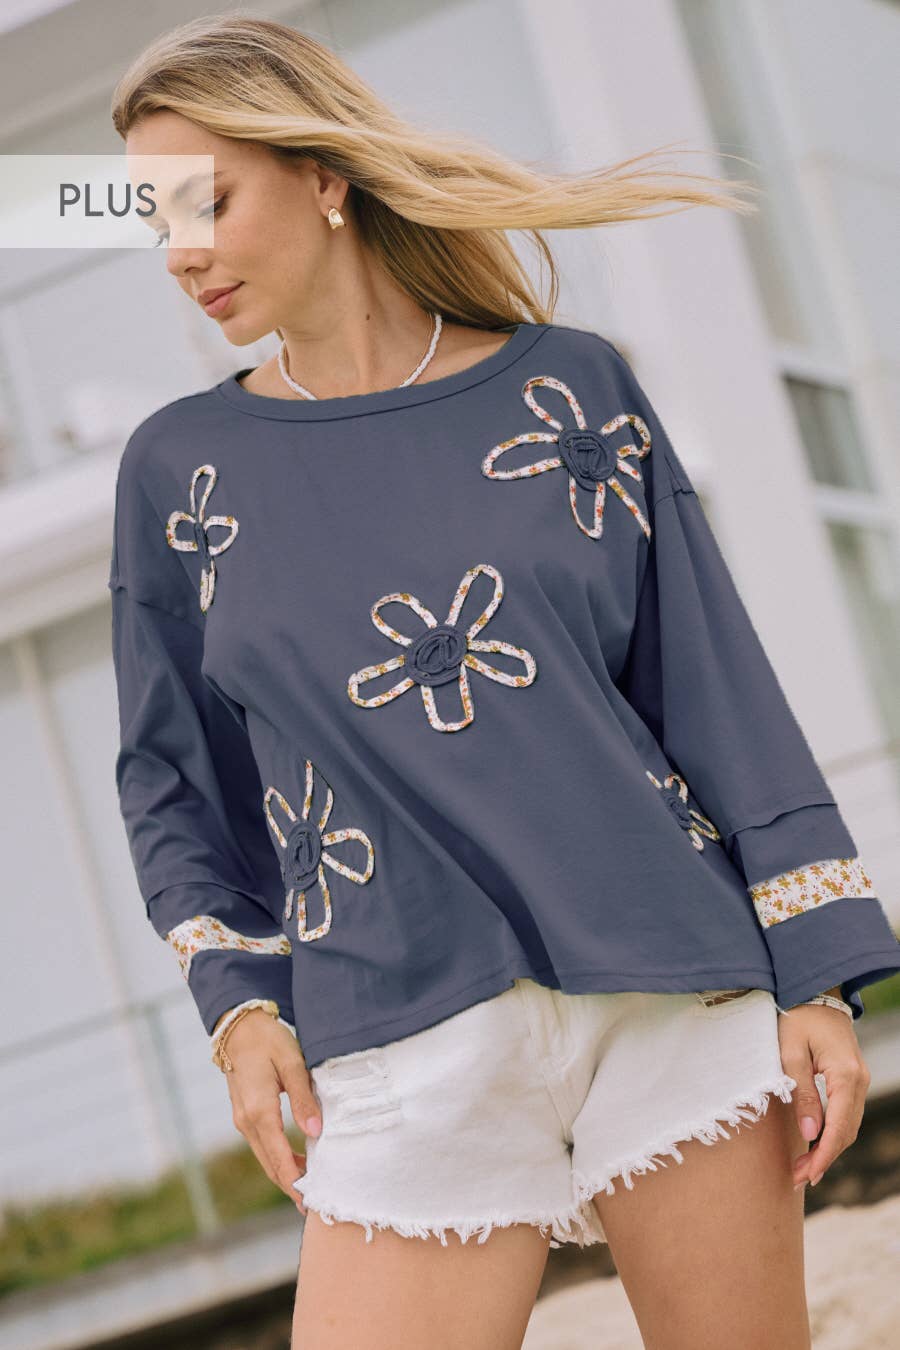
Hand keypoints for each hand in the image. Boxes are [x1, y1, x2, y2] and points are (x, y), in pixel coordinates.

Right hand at [216, 1008, 322, 1214]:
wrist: (239, 1028)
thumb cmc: (269, 1041)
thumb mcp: (292, 1064)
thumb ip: (304, 1099)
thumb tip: (316, 1132)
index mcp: (259, 1111)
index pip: (279, 1158)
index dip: (295, 1182)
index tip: (310, 1202)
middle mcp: (247, 1121)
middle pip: (270, 1164)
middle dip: (291, 1185)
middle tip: (315, 1204)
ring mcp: (242, 1119)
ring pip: (265, 1157)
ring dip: (285, 1172)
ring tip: (311, 1185)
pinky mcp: (244, 1115)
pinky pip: (262, 1145)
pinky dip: (278, 1158)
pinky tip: (297, 1161)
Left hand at [778, 987, 870, 1189]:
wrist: (813, 992)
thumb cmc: (796, 1018)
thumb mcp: (790, 1053)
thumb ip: (802, 1094)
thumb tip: (810, 1135)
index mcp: (846, 1075)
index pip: (839, 1127)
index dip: (824, 1155)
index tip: (806, 1176)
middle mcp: (859, 1081)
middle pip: (847, 1131)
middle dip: (824, 1158)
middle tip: (797, 1179)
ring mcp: (858, 1080)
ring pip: (848, 1126)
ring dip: (828, 1149)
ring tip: (802, 1169)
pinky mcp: (851, 1080)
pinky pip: (846, 1114)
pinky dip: (832, 1133)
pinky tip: (815, 1146)